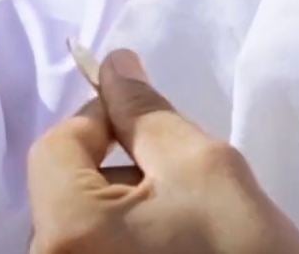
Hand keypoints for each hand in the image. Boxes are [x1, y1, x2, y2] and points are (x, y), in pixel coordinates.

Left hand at [26, 50, 298, 253]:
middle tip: (181, 179)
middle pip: (66, 186)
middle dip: (121, 169)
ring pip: (83, 224)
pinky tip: (180, 249)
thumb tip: (113, 65)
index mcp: (66, 227)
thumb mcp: (203, 165)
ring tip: (188, 224)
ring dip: (128, 209)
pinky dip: (130, 242)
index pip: (57, 143)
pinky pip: (97, 253)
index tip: (150, 121)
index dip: (103, 117)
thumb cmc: (241, 253)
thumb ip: (146, 110)